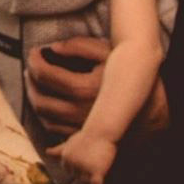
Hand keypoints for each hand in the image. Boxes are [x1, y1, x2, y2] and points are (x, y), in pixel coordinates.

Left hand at [25, 36, 168, 139]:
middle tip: (31, 69)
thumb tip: (53, 47)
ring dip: (34, 100)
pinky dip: (45, 118)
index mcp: (83, 88)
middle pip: (39, 100)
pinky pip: (55, 132)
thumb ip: (79, 46)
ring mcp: (81, 128)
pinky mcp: (85, 138)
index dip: (34, 61)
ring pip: (44, 118)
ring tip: (37, 84)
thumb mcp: (108, 52)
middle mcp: (79, 111)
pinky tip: (47, 105)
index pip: (45, 75)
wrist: (152, 109)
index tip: (34, 52)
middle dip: (30, 82)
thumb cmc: (129, 76)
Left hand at [53, 129, 117, 183]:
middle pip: (77, 177)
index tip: (85, 159)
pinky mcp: (96, 171)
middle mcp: (72, 163)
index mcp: (65, 158)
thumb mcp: (70, 142)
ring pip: (86, 181)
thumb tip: (47, 152)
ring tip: (97, 167)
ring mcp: (84, 167)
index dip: (77, 168)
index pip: (68, 170)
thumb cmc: (87, 136)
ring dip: (91, 179)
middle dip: (84, 172)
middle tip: (93, 160)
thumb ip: (59, 149)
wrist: (101, 131)